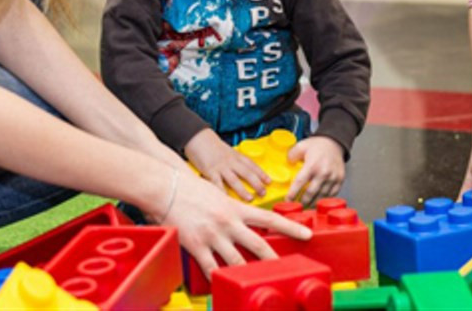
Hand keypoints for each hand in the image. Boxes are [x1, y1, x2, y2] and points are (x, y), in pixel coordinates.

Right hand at [160, 172, 311, 278]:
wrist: (164, 187)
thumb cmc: (188, 187)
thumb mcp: (217, 194)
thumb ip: (230, 208)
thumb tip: (239, 219)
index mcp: (235, 207)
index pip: (269, 217)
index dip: (290, 227)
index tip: (307, 235)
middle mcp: (228, 222)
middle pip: (258, 244)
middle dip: (274, 260)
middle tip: (286, 270)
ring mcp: (213, 235)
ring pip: (237, 260)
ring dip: (247, 273)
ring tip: (255, 282)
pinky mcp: (197, 246)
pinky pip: (211, 268)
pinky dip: (219, 278)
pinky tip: (223, 284)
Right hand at [185, 128, 269, 200]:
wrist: (196, 137)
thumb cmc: (210, 145)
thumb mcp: (226, 151)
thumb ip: (234, 161)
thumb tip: (242, 171)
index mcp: (235, 155)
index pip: (252, 165)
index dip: (262, 173)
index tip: (269, 181)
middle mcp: (230, 161)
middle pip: (247, 173)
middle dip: (257, 184)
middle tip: (263, 193)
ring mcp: (221, 167)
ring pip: (235, 180)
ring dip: (243, 190)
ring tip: (250, 198)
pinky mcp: (210, 171)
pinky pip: (218, 184)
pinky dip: (223, 193)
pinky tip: (227, 201)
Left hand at [286, 136, 344, 206]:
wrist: (334, 142)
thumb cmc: (318, 146)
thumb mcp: (301, 146)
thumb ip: (291, 155)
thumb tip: (286, 164)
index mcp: (312, 164)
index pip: (299, 182)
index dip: (292, 194)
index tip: (287, 200)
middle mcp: (323, 173)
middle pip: (311, 193)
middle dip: (303, 202)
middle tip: (297, 206)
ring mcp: (333, 178)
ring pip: (322, 197)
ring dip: (313, 203)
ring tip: (306, 206)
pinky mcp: (340, 180)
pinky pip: (332, 195)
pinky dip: (324, 200)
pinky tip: (318, 201)